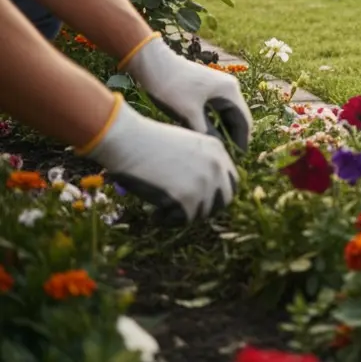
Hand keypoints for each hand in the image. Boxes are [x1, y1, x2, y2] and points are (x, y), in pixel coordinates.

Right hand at [83, 96, 237, 223]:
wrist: (127, 140)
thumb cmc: (147, 142)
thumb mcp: (187, 145)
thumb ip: (202, 162)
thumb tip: (205, 190)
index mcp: (218, 150)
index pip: (232, 181)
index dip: (217, 194)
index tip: (199, 200)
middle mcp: (216, 166)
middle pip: (225, 200)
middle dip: (206, 208)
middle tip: (183, 211)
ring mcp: (204, 182)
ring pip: (203, 212)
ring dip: (184, 215)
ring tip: (162, 210)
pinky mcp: (187, 198)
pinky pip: (184, 220)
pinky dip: (168, 221)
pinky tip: (154, 214)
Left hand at [123, 35, 252, 149]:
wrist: (152, 62)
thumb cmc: (170, 86)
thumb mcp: (188, 113)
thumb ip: (205, 132)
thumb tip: (218, 150)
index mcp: (229, 91)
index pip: (244, 121)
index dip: (242, 141)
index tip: (238, 159)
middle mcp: (230, 87)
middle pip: (239, 117)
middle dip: (235, 137)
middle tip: (230, 157)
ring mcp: (220, 86)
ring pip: (228, 114)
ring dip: (226, 130)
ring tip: (221, 149)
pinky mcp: (209, 88)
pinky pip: (219, 109)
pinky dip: (217, 122)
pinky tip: (210, 135)